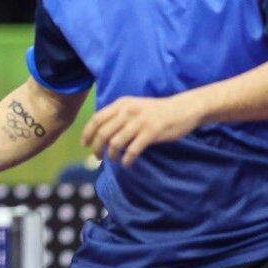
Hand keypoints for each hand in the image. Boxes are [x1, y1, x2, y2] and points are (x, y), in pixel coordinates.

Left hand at [81, 95, 201, 165]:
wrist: (183, 109)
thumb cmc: (156, 111)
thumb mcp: (134, 106)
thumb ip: (118, 115)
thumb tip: (100, 132)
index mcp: (121, 104)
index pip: (97, 119)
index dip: (87, 133)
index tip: (84, 145)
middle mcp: (128, 111)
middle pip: (103, 133)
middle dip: (97, 148)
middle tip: (97, 157)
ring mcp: (140, 122)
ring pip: (116, 143)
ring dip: (112, 155)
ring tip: (114, 161)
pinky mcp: (152, 132)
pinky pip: (133, 150)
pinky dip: (127, 159)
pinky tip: (127, 164)